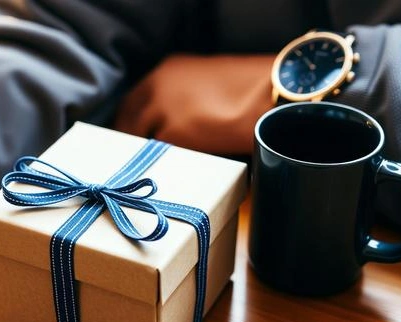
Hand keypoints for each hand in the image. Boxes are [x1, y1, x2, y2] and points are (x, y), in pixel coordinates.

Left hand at [114, 54, 275, 155]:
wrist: (271, 95)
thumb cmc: (251, 89)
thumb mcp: (208, 80)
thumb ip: (184, 94)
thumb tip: (174, 116)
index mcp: (168, 70)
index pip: (133, 99)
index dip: (130, 120)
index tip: (131, 135)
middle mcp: (159, 86)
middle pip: (129, 119)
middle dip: (132, 139)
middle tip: (136, 157)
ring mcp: (163, 109)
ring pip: (141, 138)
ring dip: (147, 153)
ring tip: (152, 168)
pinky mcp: (175, 133)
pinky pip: (160, 153)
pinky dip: (164, 163)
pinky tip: (169, 173)